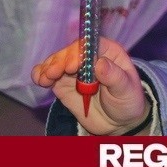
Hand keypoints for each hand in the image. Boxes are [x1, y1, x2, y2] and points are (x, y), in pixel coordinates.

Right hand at [32, 37, 147, 134]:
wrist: (118, 122)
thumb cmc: (127, 101)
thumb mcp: (126, 90)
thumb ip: (115, 77)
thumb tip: (100, 63)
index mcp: (108, 52)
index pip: (91, 44)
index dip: (79, 52)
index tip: (73, 66)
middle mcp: (88, 57)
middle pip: (70, 52)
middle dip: (60, 61)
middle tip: (54, 73)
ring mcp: (73, 70)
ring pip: (56, 61)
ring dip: (48, 67)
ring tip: (45, 79)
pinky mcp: (62, 83)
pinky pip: (48, 75)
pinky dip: (41, 75)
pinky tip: (39, 80)